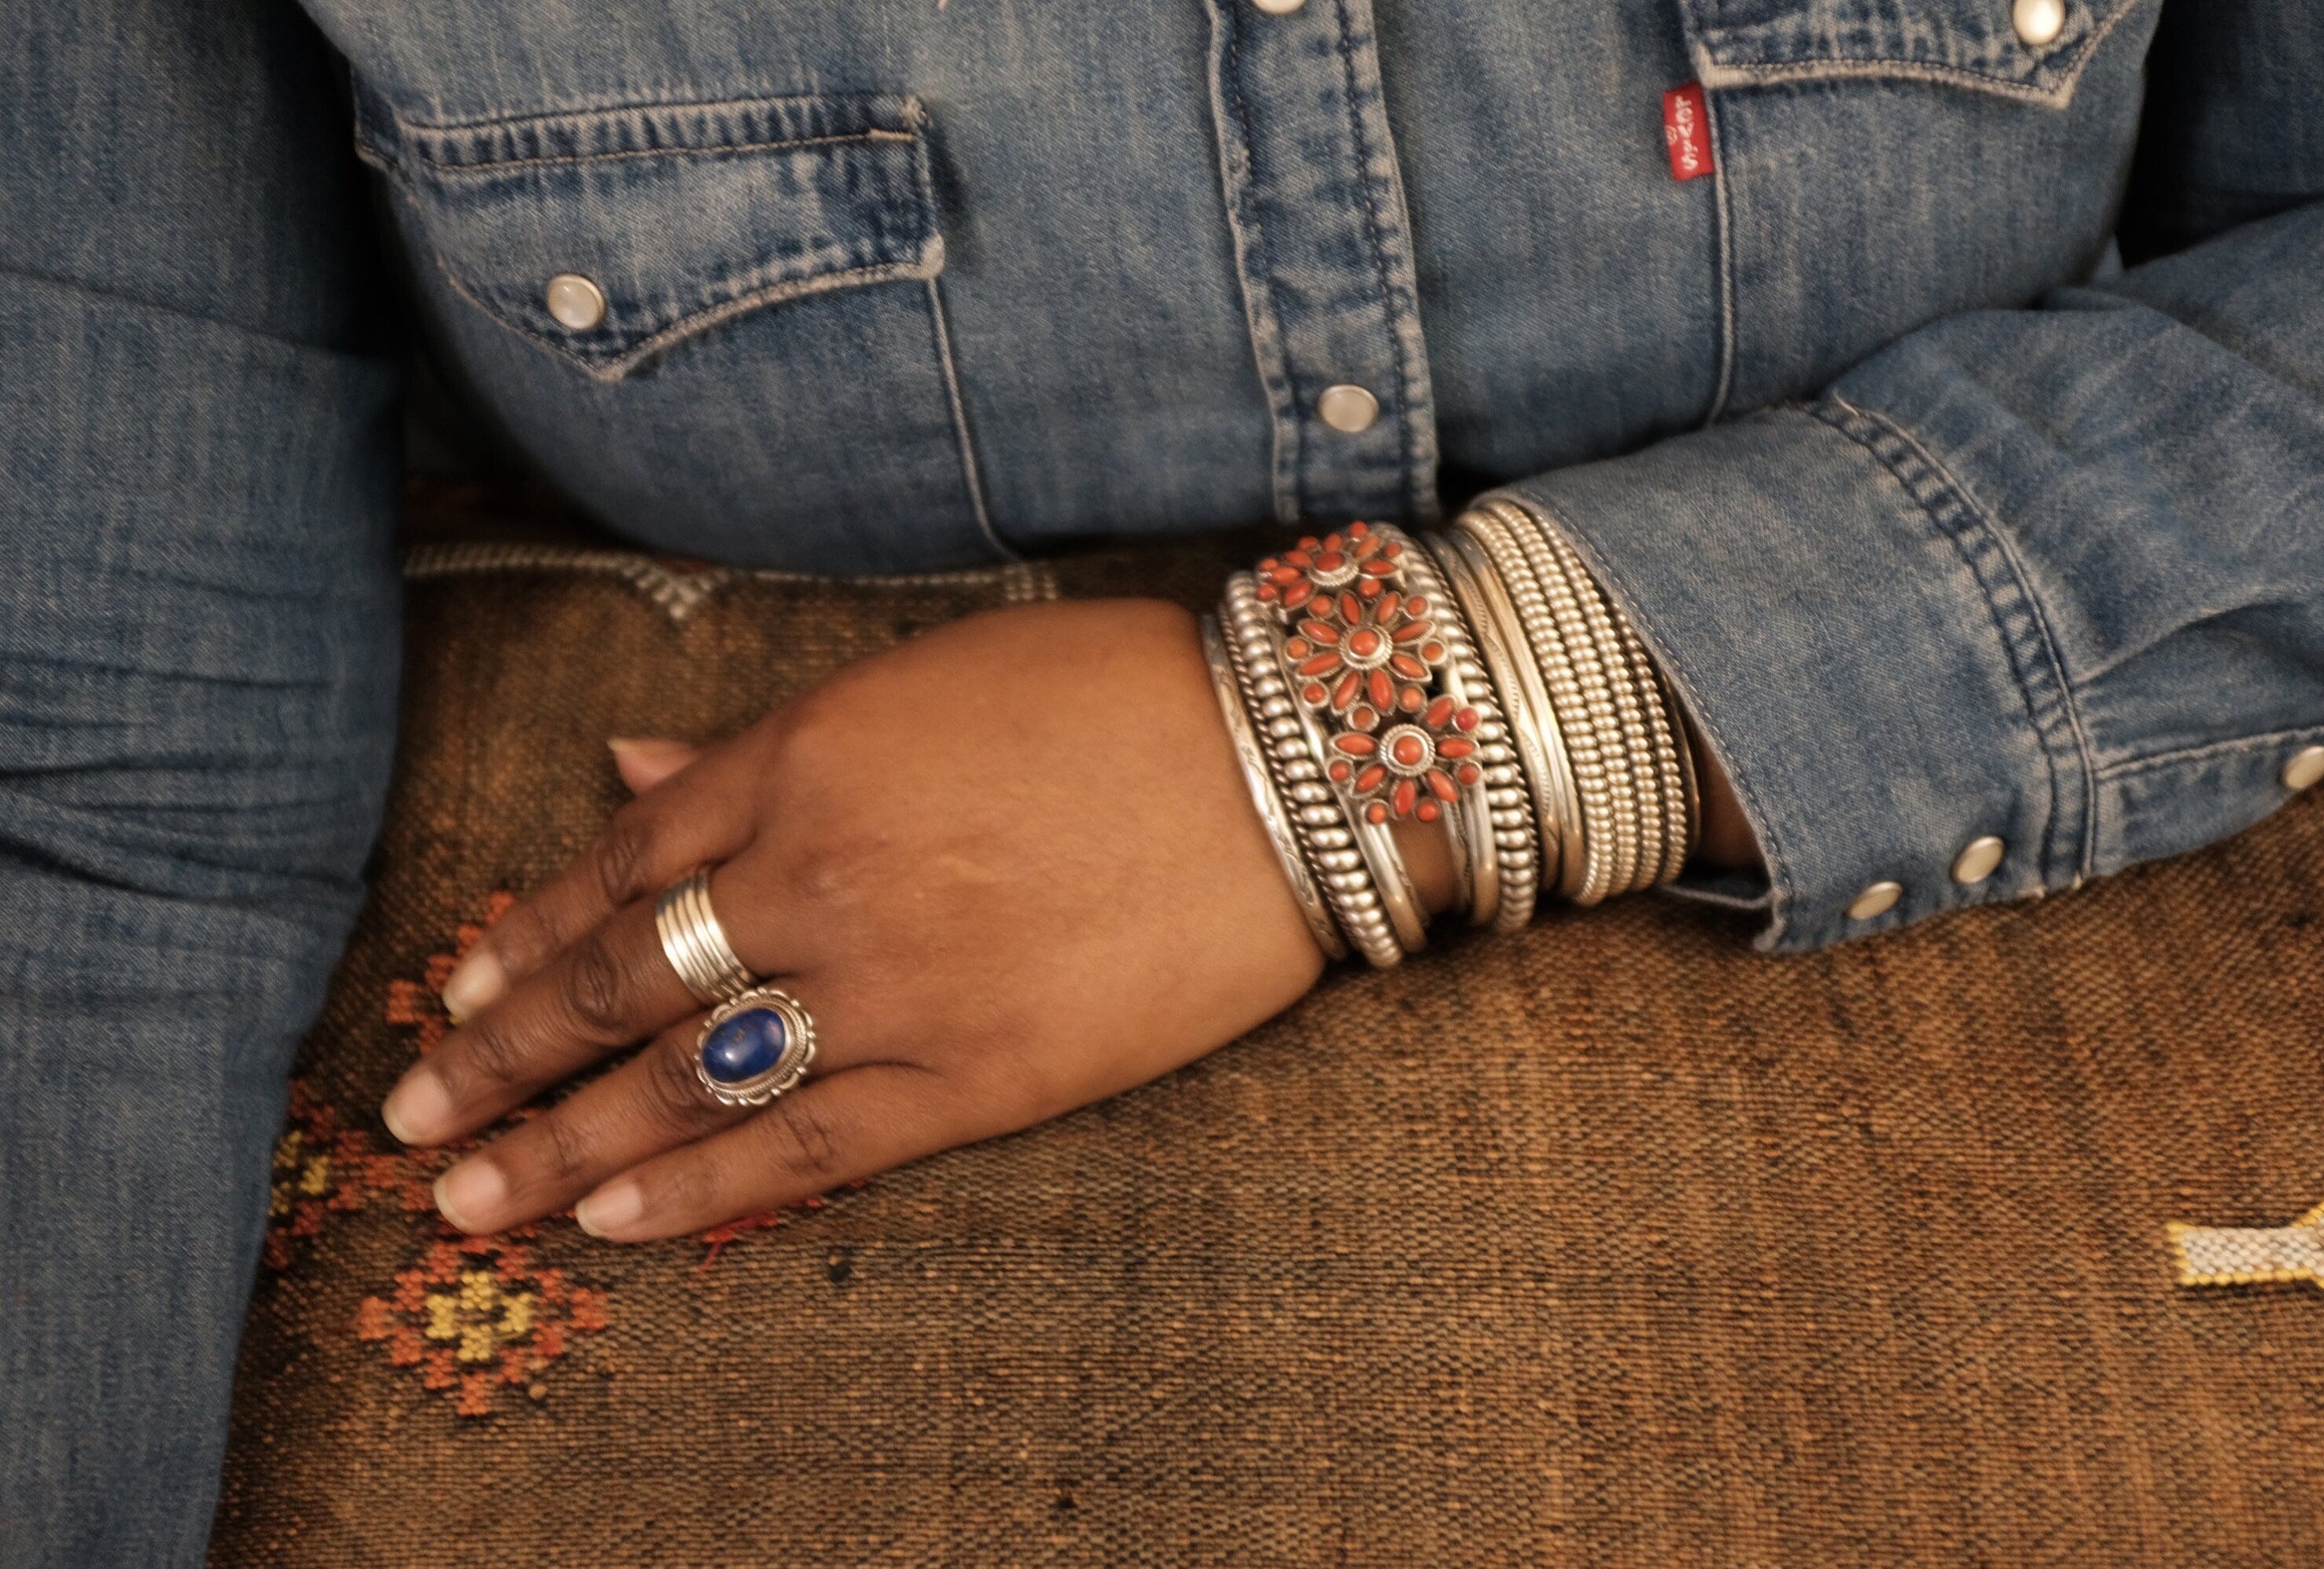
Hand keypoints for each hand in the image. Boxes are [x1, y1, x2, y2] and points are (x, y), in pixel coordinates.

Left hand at [380, 599, 1335, 1240]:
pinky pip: (812, 1144)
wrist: (1291, 765)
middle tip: (415, 1115)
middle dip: (500, 1060)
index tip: (460, 996)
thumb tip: (631, 764)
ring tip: (471, 1197)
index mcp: (805, 756)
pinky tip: (619, 1222)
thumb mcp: (920, 678)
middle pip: (618, 984)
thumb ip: (766, 741)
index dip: (527, 941)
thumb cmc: (1109, 697)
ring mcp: (895, 981)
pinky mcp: (981, 1074)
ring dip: (562, 1144)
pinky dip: (705, 1185)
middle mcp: (822, 871)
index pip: (620, 864)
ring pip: (687, 1078)